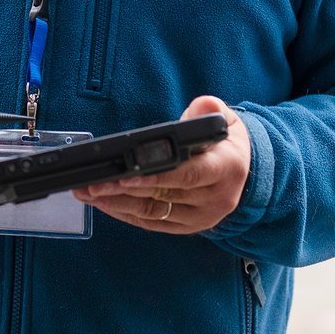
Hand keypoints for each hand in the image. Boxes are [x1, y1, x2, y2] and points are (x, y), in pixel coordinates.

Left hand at [74, 97, 249, 234]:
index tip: (128, 175)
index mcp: (227, 168)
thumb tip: (202, 106)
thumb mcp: (226, 118)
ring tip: (89, 192)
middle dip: (124, 190)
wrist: (245, 174)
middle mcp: (217, 198)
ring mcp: (202, 216)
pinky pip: (152, 223)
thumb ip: (210, 109)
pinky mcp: (188, 227)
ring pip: (153, 213)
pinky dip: (125, 213)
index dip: (158, 176)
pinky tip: (104, 203)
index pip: (190, 174)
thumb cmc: (225, 142)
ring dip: (117, 203)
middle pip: (164, 196)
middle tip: (93, 183)